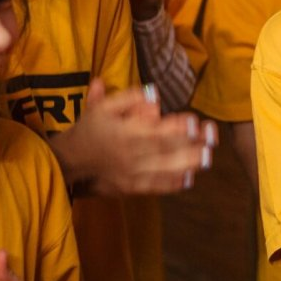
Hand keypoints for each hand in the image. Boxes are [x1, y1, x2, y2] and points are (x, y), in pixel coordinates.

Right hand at [50, 78, 217, 194]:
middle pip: (163, 150)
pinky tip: (189, 179)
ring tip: (207, 158)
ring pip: (161, 169)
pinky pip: (153, 187)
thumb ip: (128, 98)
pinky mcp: (130, 187)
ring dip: (186, 164)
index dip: (175, 127)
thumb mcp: (102, 107)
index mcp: (124, 134)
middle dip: (189, 145)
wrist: (69, 161)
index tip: (194, 120)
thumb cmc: (91, 129)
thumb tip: (154, 93)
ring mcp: (130, 173)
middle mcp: (130, 155)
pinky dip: (171, 184)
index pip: (154, 131)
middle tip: (211, 139)